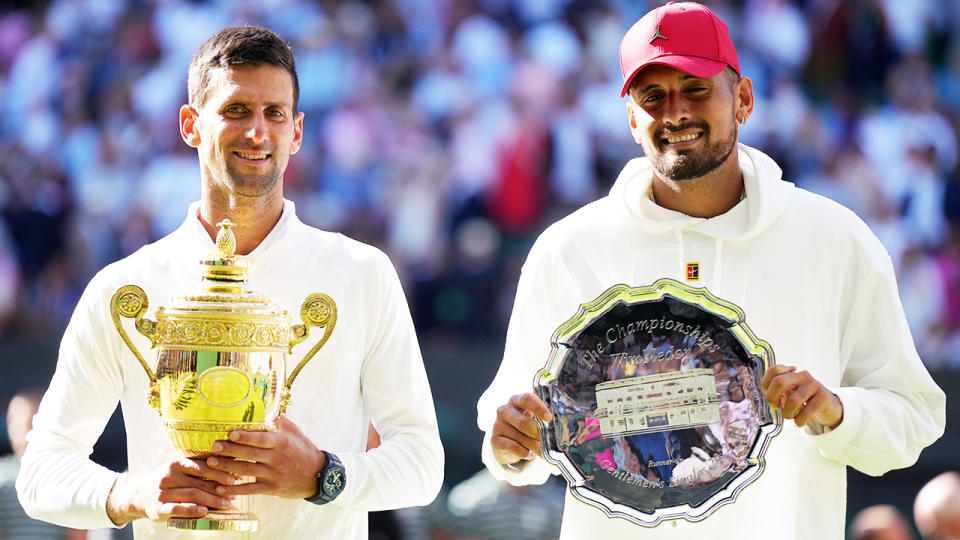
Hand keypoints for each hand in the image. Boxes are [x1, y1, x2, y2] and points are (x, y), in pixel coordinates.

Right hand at [106, 457, 236, 524]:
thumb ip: (199, 465)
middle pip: (200, 481)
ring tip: (227, 503)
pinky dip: (192, 510)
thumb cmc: (169, 480)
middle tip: (235, 492)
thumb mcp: (180, 468)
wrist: (139, 495)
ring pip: (192, 494)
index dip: (221, 471)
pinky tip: (205, 511)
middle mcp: (168, 475)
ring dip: (212, 500)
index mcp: (176, 462)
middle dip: (220, 487)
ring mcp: (162, 492)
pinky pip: (177, 508)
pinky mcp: (158, 507)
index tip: (236, 476)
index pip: (203, 465)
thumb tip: (230, 463)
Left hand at [205, 415, 325, 498]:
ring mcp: (274, 474)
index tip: (229, 433)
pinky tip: (221, 488)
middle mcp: (277, 458)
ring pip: (246, 471)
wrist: (317, 476)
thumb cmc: (304, 451)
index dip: (245, 437)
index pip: (261, 438)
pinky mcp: (272, 488)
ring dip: (227, 467)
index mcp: (281, 442)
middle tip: (214, 446)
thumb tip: (267, 405)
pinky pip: (250, 489)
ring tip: (211, 463)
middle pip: (249, 454)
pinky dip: (235, 489)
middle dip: (230, 450)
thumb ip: (280, 420)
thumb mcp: (295, 433)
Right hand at [491, 393, 552, 465]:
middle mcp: (504, 410)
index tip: (549, 418)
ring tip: (541, 450)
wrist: (507, 444)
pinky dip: (524, 452)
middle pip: (524, 422)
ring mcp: (498, 425)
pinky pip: (513, 447)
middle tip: (548, 441)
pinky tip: (529, 454)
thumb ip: (542, 421)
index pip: (527, 399)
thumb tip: (557, 432)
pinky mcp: (494, 439)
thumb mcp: (533, 420)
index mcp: (516, 400)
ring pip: (520, 437)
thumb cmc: (525, 428)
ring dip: (534, 446)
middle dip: (538, 433)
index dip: (539, 408)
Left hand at [761, 365, 843, 428]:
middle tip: (775, 407)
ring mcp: (814, 385)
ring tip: (789, 416)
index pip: (774, 371)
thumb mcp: (789, 391)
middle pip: (779, 382)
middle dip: (772, 398)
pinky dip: (799, 421)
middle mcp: (802, 375)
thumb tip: (768, 398)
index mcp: (792, 372)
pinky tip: (799, 422)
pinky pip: (806, 412)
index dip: (766, 384)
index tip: (769, 395)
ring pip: (793, 400)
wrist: (828, 406)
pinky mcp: (824, 397)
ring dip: (787, 413)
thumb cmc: (803, 399)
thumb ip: (777, 390)